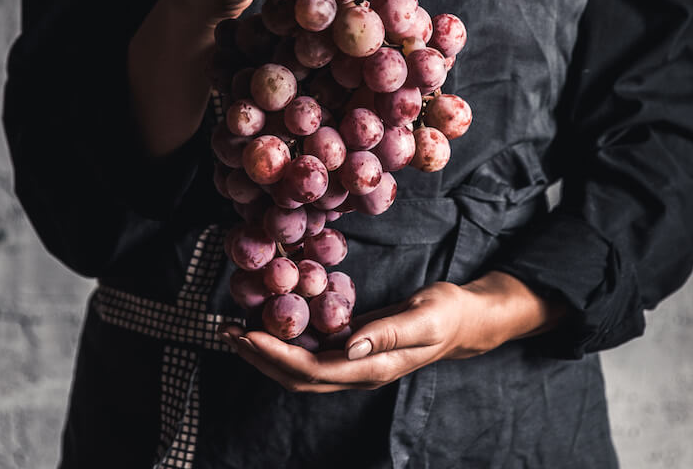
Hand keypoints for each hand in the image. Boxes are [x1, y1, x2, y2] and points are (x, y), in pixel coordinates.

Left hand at [220, 272, 564, 392]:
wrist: (465, 320)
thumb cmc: (448, 314)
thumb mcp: (425, 317)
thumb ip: (388, 333)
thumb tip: (349, 346)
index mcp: (372, 367)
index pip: (314, 369)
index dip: (278, 356)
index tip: (249, 336)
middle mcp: (357, 371)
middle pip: (298, 376)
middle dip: (260, 358)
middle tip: (227, 332)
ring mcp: (353, 362)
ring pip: (300, 368)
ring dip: (266, 353)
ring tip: (234, 331)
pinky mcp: (351, 348)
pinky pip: (310, 351)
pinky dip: (284, 341)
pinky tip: (267, 323)